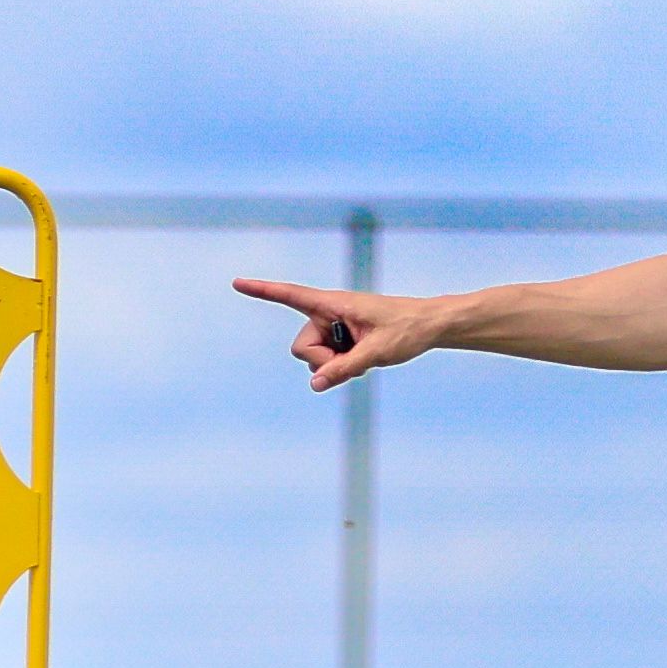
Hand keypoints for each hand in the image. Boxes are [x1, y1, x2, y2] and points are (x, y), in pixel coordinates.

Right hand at [232, 279, 445, 391]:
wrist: (429, 326)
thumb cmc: (406, 330)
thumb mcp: (376, 352)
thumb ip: (344, 369)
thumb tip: (315, 385)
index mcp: (334, 303)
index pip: (291, 295)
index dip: (263, 291)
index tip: (237, 283)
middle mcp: (329, 313)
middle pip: (302, 347)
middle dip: (321, 361)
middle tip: (355, 359)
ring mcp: (335, 328)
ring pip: (314, 358)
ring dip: (335, 365)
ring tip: (365, 357)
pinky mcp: (342, 339)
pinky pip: (328, 361)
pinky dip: (342, 366)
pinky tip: (365, 360)